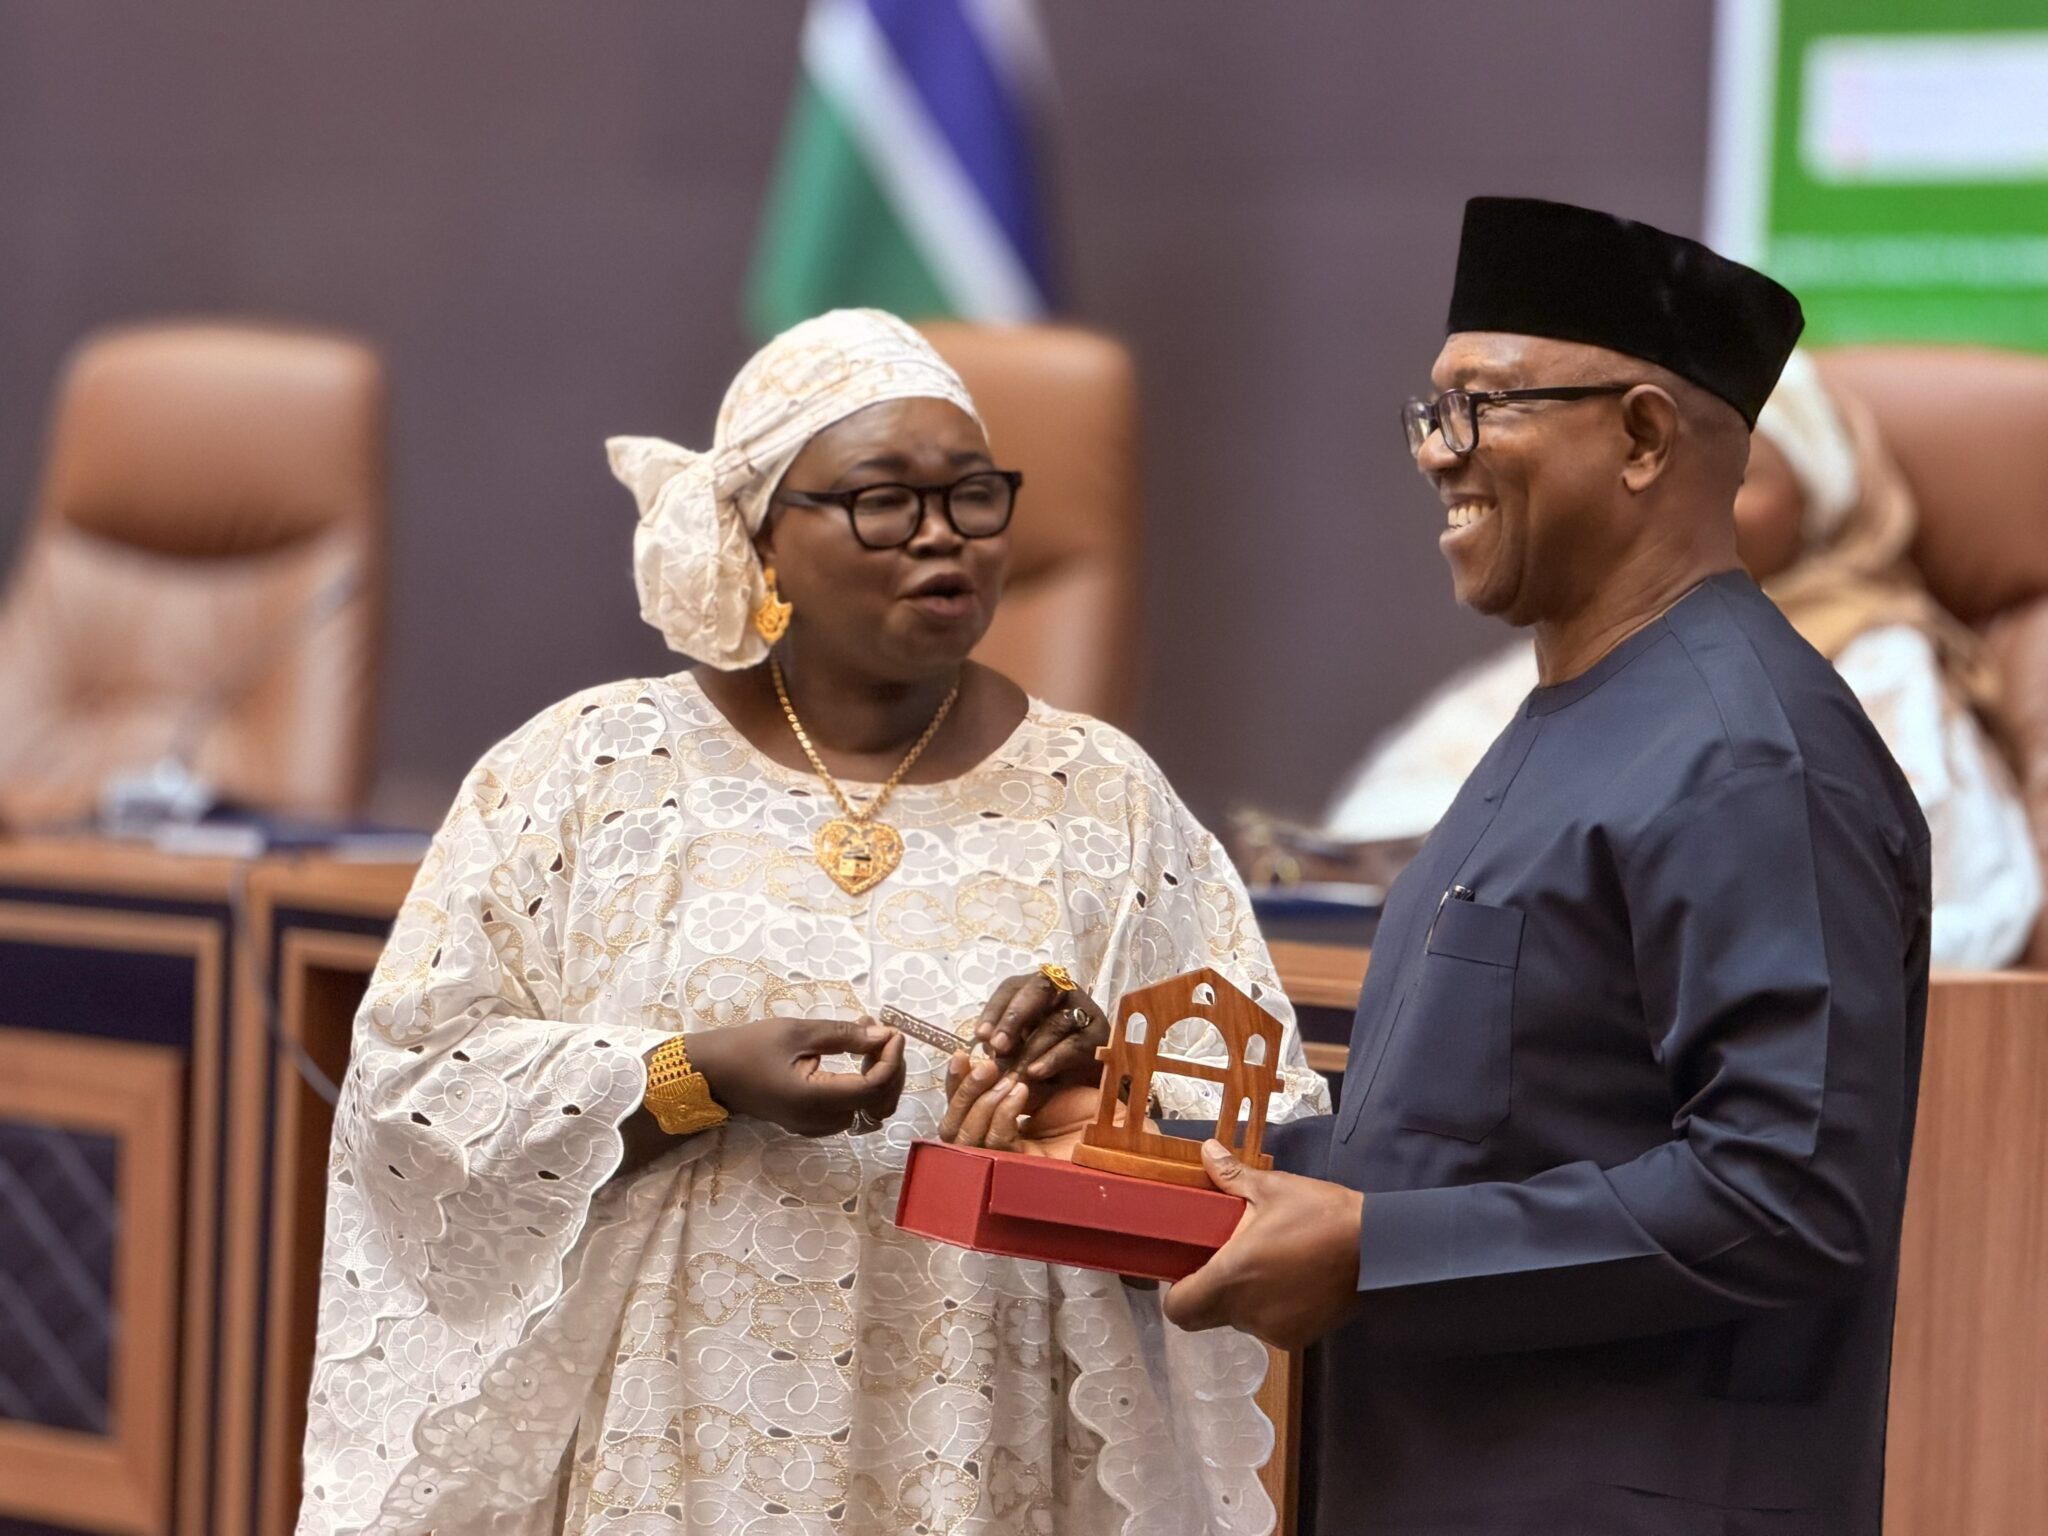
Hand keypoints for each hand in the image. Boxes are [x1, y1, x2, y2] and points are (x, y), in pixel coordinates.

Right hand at [685, 1016, 904, 1137]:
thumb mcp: (797, 1032)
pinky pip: (851, 1110)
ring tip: (867, 1038)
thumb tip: (883, 1036)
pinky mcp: (812, 1122)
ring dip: (878, 1076)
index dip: (892, 1060)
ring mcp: (816, 1126)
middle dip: (890, 1068)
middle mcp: (820, 1121)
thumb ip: (843, 1035)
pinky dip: (863, 1085)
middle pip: (878, 1104)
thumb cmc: (749, 1048)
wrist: (712, 1073)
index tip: (893, 1032)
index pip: (874, 1088)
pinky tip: (855, 1057)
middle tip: (880, 1032)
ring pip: (868, 1110)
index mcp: (815, 1100)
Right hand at [937, 1053, 1104, 1158]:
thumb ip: (1017, 1077)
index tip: (964, 1055)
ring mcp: (1008, 1163)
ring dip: (979, 1100)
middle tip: (979, 1062)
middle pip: (953, 1128)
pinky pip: (997, 1145)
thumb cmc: (1097, 1112)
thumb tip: (988, 1061)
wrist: (1128, 1137)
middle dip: (961, 1092)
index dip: (957, 1084)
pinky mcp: (1022, 1173)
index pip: (962, 1112)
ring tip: (1004, 1075)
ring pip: (966, 1138)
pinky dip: (1002, 1114)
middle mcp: (998, 1149)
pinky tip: (1019, 1091)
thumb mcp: (1051, 1087)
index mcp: (1002, 1129)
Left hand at [974, 971, 1109, 1084]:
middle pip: (1038, 991)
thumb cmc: (1044, 1063)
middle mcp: (1063, 991)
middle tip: (997, 1045)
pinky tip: (1036, 1072)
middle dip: (1014, 1018)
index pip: (1012, 987)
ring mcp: (1085, 1010)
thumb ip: (1000, 1048)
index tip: (980, 1035)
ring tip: (1014, 1072)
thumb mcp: (1017, 1052)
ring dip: (1030, 1048)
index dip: (995, 1009)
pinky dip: (1053, 1059)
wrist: (1086, 1085)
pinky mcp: (1100, 1034)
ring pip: (1055, 1021)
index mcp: (1037, 989)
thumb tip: (978, 1048)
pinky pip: (1074, 1043)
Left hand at [1163, 1140, 1364, 1349]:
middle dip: (1209, 1293)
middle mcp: (1247, 1313)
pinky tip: (1291, 1279)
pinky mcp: (1299, 1339)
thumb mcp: (1272, 1189)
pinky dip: (1271, 1308)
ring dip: (1243, 1299)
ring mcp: (1274, 1330)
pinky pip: (1269, 1326)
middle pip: (1206, 1317)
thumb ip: (1231, 1176)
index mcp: (1232, 1277)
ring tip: (1268, 1263)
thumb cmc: (1320, 1215)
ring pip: (1239, 1321)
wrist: (1380, 1248)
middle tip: (1226, 1260)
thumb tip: (1206, 1150)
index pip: (1179, 1309)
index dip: (1177, 1292)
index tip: (1189, 1268)